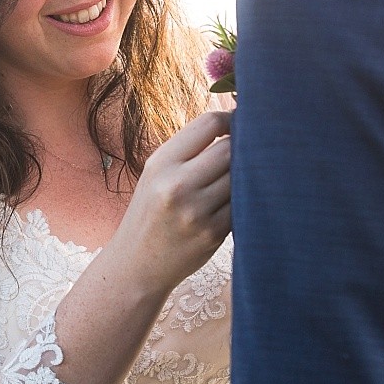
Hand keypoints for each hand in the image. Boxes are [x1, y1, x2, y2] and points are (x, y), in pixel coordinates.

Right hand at [110, 109, 231, 293]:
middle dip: (242, 146)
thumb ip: (188, 150)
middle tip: (245, 150)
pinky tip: (236, 200)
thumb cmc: (151, 212)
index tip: (236, 123)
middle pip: (230, 149)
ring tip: (240, 176)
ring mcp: (196, 212)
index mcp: (161, 163)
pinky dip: (243, 199)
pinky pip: (242, 204)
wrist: (137, 264)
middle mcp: (177, 185)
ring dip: (246, 173)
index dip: (229, 118)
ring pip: (240, 176)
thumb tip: (234, 124)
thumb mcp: (155, 174)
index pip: (208, 124)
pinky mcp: (213, 234)